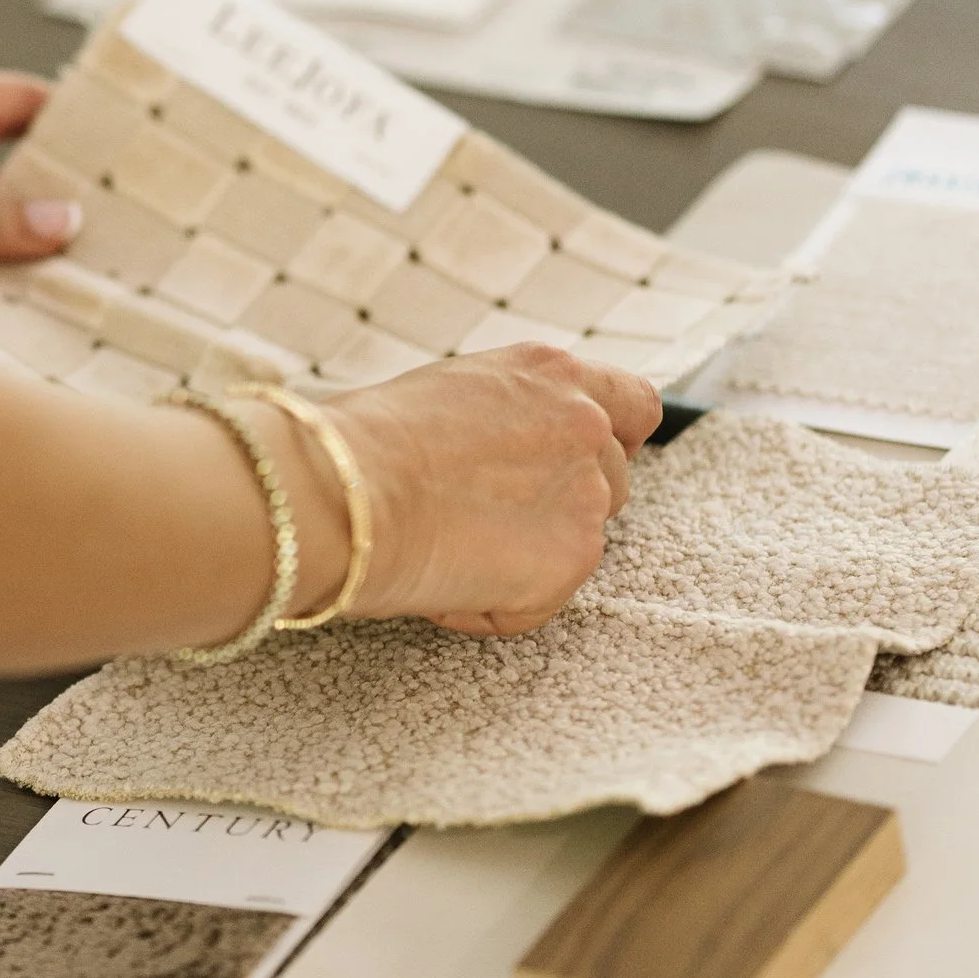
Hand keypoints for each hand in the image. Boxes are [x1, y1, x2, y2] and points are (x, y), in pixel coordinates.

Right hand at [318, 346, 662, 634]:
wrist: (343, 489)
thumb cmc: (361, 439)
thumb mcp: (448, 394)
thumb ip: (502, 416)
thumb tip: (496, 451)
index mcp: (552, 374)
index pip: (634, 405)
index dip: (615, 440)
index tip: (577, 463)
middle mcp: (584, 425)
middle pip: (611, 481)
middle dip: (560, 506)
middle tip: (486, 520)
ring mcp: (587, 494)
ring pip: (579, 542)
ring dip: (528, 556)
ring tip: (448, 550)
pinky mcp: (572, 561)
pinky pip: (539, 600)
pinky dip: (495, 604)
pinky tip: (439, 580)